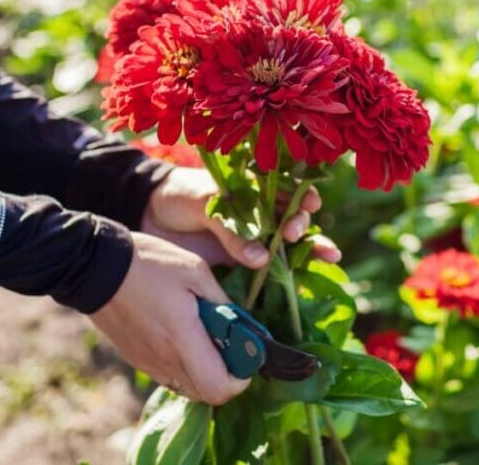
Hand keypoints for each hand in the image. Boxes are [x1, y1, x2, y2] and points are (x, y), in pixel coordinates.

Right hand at [89, 232, 248, 404]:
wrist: (95, 265)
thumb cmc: (150, 263)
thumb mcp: (196, 271)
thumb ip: (221, 302)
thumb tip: (240, 324)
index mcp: (182, 340)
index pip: (219, 389)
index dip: (240, 379)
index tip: (246, 356)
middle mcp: (164, 360)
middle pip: (205, 394)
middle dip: (225, 375)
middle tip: (229, 344)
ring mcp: (147, 362)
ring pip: (186, 387)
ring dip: (203, 371)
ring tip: (205, 336)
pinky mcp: (135, 357)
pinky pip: (168, 375)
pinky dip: (183, 365)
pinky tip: (181, 334)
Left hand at [141, 167, 340, 267]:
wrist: (148, 216)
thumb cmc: (181, 196)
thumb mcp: (205, 203)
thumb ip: (231, 229)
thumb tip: (262, 259)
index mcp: (257, 190)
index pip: (291, 190)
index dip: (304, 196)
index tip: (307, 205)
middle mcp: (262, 217)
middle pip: (297, 221)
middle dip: (305, 227)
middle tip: (295, 233)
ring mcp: (255, 243)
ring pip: (292, 250)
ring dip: (312, 253)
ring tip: (329, 256)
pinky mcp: (244, 268)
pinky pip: (270, 276)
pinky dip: (289, 283)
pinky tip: (304, 287)